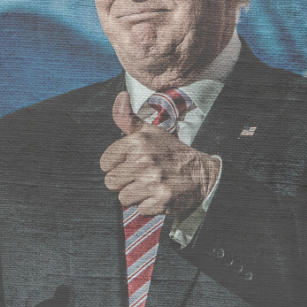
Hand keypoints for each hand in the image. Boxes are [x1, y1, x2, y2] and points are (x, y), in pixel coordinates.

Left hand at [99, 91, 219, 215]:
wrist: (201, 172)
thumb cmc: (170, 152)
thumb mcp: (150, 131)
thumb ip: (127, 118)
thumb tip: (120, 97)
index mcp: (137, 141)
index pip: (104, 163)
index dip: (115, 166)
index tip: (129, 164)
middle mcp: (144, 159)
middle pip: (111, 182)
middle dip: (124, 182)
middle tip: (141, 177)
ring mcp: (153, 180)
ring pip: (123, 198)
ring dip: (135, 195)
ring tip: (150, 186)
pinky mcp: (162, 199)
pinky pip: (139, 209)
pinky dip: (149, 206)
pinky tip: (159, 195)